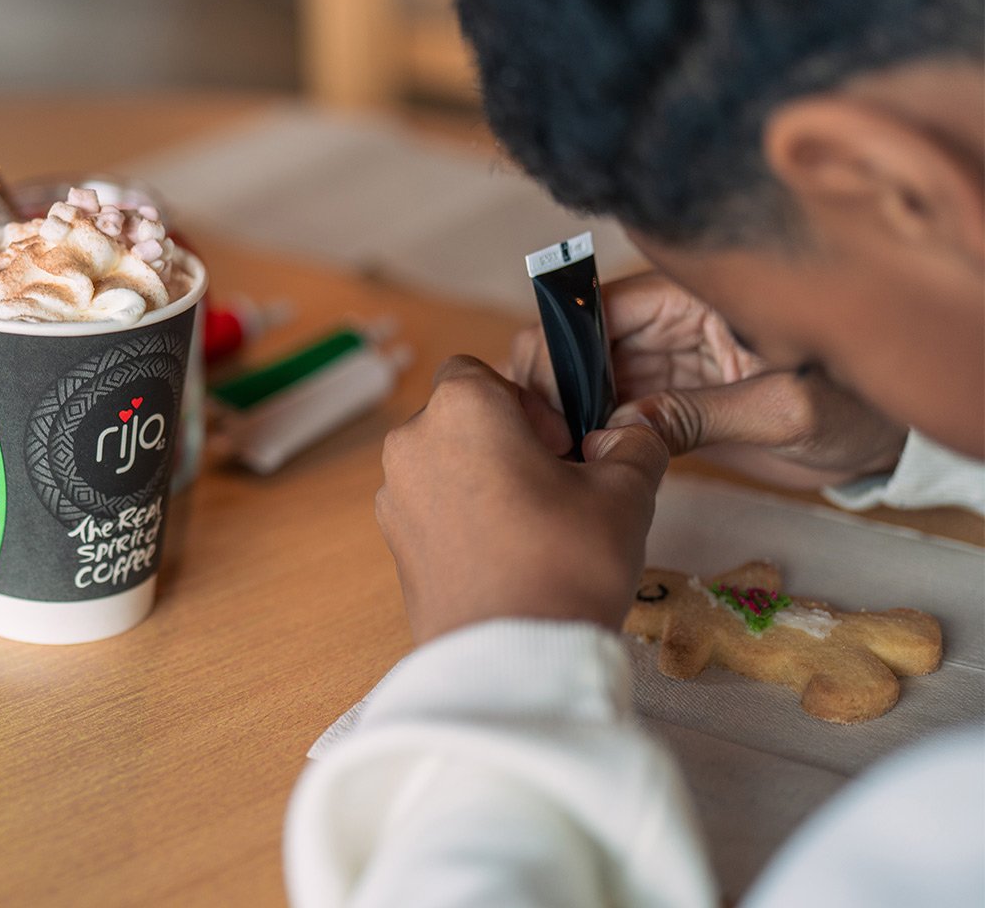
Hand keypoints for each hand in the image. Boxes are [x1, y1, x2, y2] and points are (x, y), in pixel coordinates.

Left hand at [376, 356, 670, 643]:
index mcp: (460, 408)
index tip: (563, 444)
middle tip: (557, 486)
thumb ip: (635, 442)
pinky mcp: (393, 541)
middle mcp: (411, 442)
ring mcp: (394, 494)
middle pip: (462, 418)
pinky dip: (464, 517)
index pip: (482, 371)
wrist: (510, 658)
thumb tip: (630, 431)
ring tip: (536, 526)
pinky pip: (433, 508)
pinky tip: (507, 555)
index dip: (527, 401)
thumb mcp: (624, 491)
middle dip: (507, 440)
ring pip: (446, 464)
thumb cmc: (564, 563)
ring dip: (485, 479)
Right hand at [509, 272, 905, 489]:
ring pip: (585, 379)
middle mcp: (672, 325)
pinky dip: (586, 435)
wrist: (883, 449)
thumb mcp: (788, 409)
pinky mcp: (668, 407)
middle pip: (580, 340)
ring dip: (563, 412)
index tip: (544, 390)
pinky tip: (574, 461)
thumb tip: (626, 424)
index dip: (563, 341)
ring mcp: (666, 367)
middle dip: (552, 380)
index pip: (603, 305)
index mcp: (699, 299)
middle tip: (542, 431)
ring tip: (551, 452)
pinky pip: (610, 413)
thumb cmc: (858, 409)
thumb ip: (706, 414)